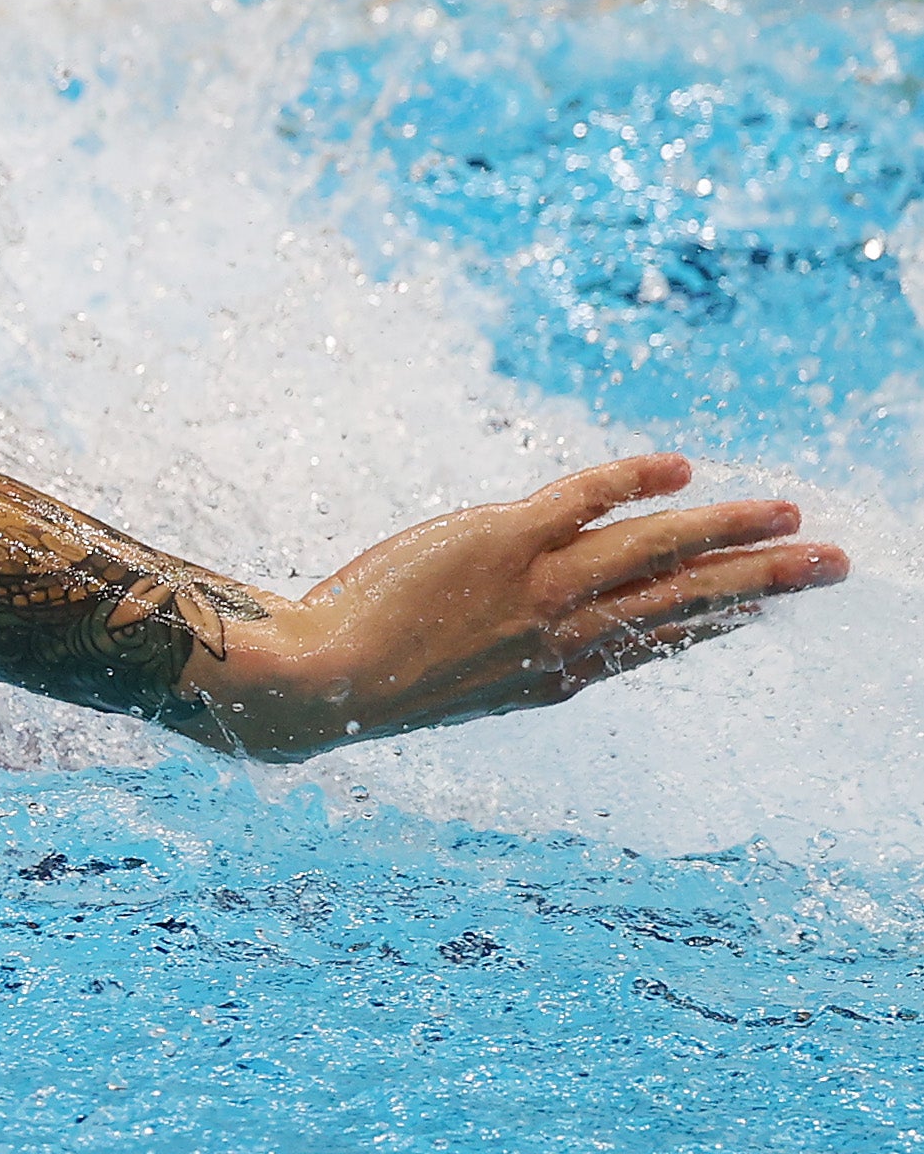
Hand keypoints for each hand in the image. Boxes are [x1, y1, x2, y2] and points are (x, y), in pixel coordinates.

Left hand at [178, 453, 849, 757]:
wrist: (321, 685)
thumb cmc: (367, 683)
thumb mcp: (460, 681)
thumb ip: (511, 655)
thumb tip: (542, 640)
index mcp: (558, 675)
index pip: (658, 640)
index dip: (719, 620)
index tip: (764, 606)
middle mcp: (565, 635)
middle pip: (685, 600)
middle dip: (763, 581)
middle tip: (832, 564)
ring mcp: (540, 588)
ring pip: (656, 549)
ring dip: (728, 529)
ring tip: (787, 515)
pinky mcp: (502, 541)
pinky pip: (585, 499)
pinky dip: (634, 480)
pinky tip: (679, 468)